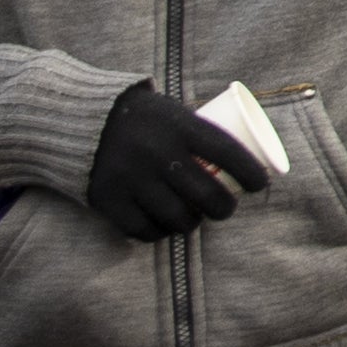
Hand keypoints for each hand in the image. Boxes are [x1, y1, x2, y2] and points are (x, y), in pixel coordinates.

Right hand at [84, 82, 270, 240]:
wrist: (88, 119)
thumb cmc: (148, 119)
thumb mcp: (177, 114)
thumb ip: (202, 136)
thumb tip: (249, 159)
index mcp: (181, 127)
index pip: (229, 154)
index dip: (251, 174)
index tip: (258, 184)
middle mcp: (158, 153)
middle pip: (207, 196)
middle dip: (224, 209)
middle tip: (225, 209)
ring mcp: (131, 178)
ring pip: (177, 218)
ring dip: (192, 224)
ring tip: (194, 219)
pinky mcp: (108, 198)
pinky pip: (143, 230)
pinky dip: (158, 232)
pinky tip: (163, 227)